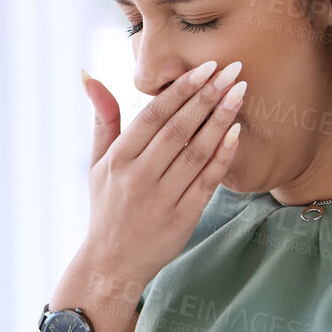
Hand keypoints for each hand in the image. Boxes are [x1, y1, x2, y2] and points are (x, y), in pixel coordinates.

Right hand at [78, 61, 246, 287]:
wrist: (112, 264)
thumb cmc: (107, 207)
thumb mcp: (97, 163)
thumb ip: (103, 120)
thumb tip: (90, 75)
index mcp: (118, 160)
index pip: (154, 115)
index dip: (182, 89)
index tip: (206, 67)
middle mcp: (138, 178)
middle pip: (179, 129)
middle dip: (208, 96)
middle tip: (233, 70)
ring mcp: (161, 200)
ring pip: (196, 152)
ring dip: (221, 120)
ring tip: (240, 93)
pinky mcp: (182, 219)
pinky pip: (207, 182)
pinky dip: (223, 157)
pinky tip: (237, 133)